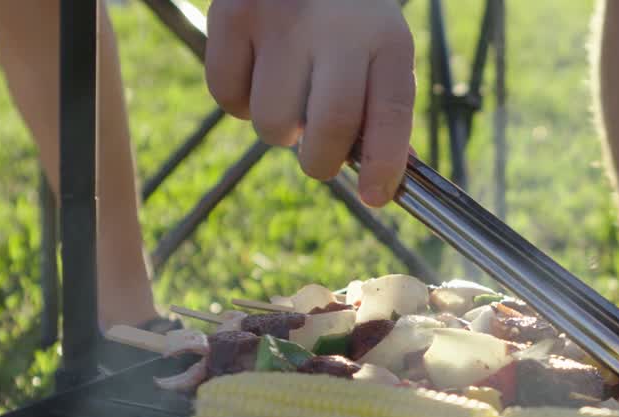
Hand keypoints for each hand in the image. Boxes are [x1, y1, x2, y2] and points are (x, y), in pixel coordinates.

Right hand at [205, 0, 415, 206]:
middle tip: (317, 157)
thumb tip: (383, 184)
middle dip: (321, 162)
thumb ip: (382, 110)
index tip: (374, 196)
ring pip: (272, 121)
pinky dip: (240, 101)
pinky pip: (227, 97)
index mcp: (387, 40)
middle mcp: (338, 27)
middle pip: (329, 127)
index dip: (384, 165)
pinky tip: (258, 72)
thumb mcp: (379, 51)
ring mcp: (282, 19)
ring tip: (289, 96)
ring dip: (279, 129)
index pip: (390, 115)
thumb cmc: (346, 19)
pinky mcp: (233, 15)